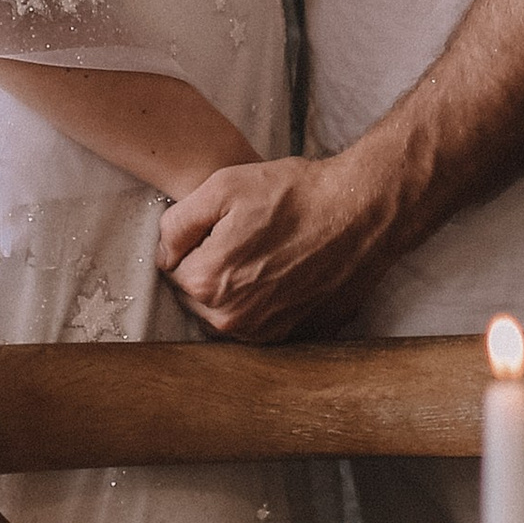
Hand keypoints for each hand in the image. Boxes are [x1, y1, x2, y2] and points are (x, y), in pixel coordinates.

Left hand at [154, 149, 397, 343]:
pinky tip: (286, 272)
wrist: (361, 211)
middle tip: (246, 235)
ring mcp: (267, 333)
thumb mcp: (223, 187)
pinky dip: (268, 301)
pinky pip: (264, 322)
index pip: (173, 271)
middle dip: (212, 268)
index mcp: (207, 284)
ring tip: (267, 252)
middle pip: (199, 297)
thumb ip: (177, 223)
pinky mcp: (297, 335)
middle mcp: (233, 321)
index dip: (195, 243)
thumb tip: (162, 253)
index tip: (222, 225)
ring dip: (239, 288)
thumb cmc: (294, 195)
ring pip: (230, 312)